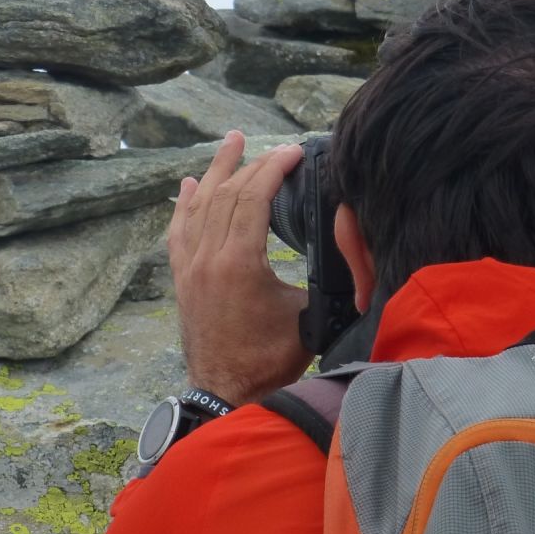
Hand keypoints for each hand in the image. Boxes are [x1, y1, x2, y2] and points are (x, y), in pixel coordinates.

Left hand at [167, 131, 312, 404]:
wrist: (227, 393)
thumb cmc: (270, 359)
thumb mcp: (307, 314)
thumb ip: (325, 278)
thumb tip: (355, 249)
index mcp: (237, 261)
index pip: (253, 197)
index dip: (274, 169)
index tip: (294, 152)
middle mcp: (207, 257)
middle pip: (227, 194)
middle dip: (253, 164)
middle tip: (275, 148)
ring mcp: (189, 266)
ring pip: (199, 205)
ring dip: (217, 170)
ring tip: (231, 141)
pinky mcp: (181, 278)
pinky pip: (179, 229)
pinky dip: (185, 203)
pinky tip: (188, 184)